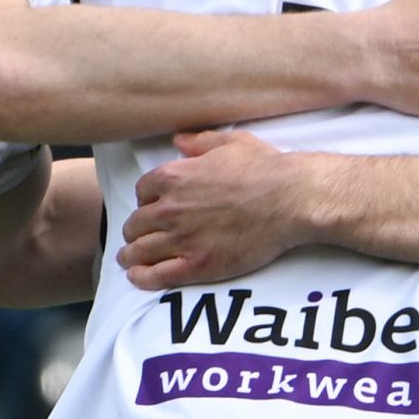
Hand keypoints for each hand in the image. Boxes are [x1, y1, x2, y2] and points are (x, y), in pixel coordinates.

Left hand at [120, 130, 325, 287]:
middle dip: (134, 231)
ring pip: (140, 252)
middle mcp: (171, 208)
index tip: (150, 208)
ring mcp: (183, 239)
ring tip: (128, 261)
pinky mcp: (198, 265)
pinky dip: (143, 278)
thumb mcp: (230, 142)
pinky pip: (158, 276)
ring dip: (131, 257)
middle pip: (136, 224)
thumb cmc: (265, 169)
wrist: (289, 199)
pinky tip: (138, 278)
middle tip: (137, 238)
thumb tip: (179, 140)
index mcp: (174, 177)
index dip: (145, 201)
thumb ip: (200, 142)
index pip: (142, 192)